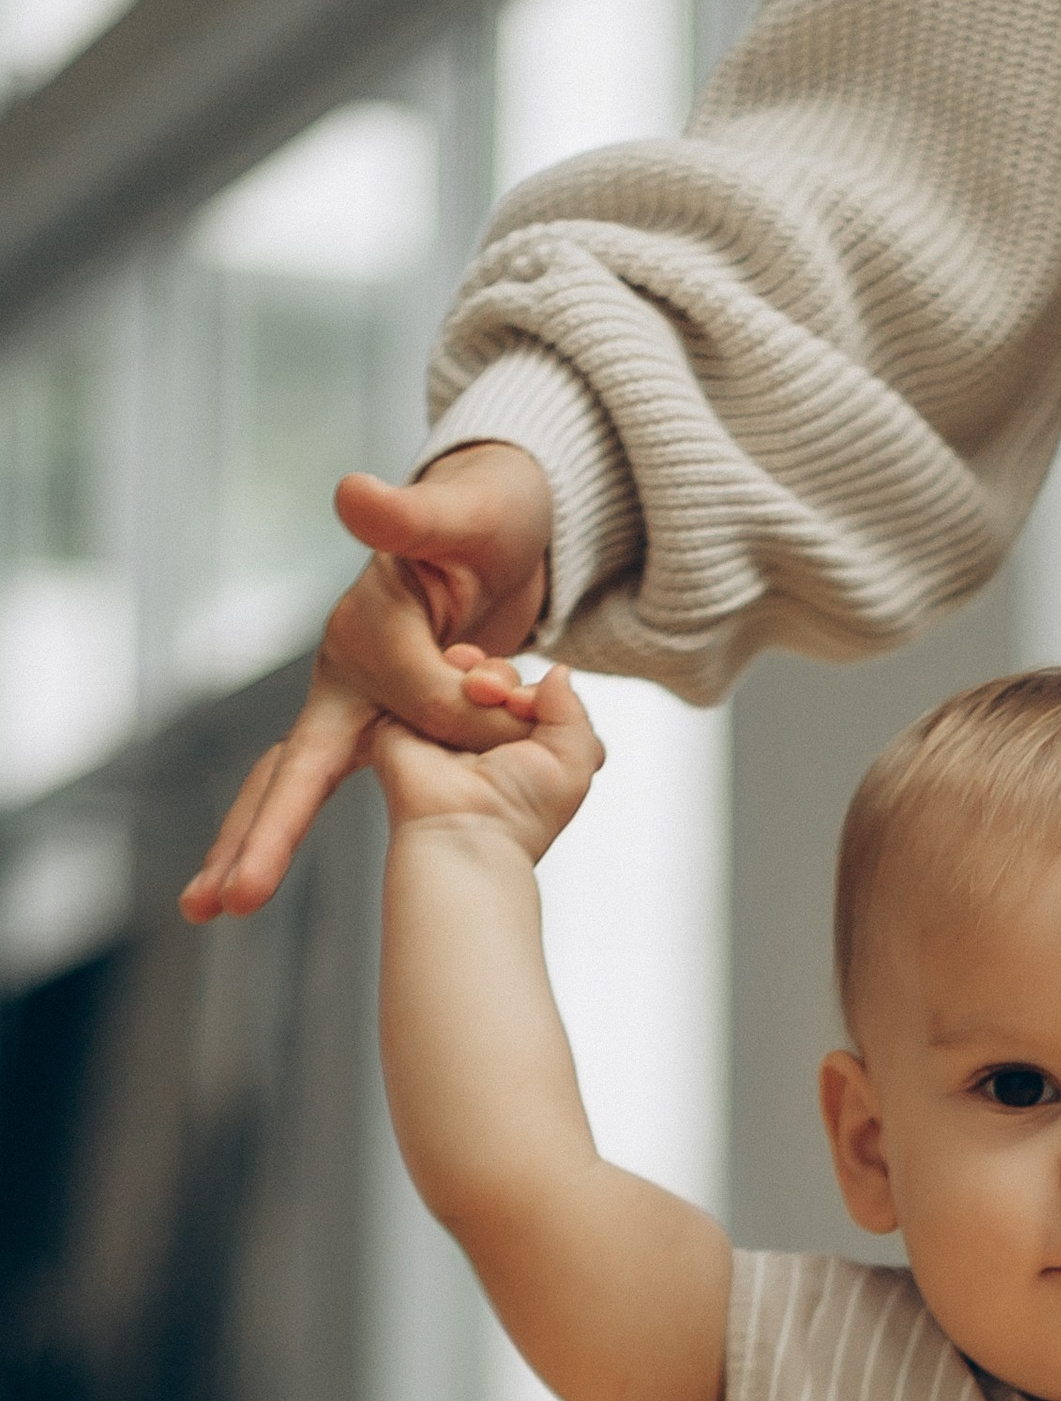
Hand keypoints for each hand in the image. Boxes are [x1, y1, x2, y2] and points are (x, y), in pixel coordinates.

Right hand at [181, 444, 554, 920]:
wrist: (491, 530)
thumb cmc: (481, 517)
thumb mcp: (459, 512)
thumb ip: (409, 516)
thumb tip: (351, 494)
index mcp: (365, 630)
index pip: (415, 693)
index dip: (469, 701)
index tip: (511, 684)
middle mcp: (345, 673)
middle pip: (291, 764)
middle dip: (260, 835)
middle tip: (220, 902)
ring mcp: (353, 703)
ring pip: (293, 783)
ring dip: (256, 845)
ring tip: (209, 906)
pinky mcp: (374, 723)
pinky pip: (331, 784)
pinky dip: (288, 827)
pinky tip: (247, 883)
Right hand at [370, 653, 604, 866]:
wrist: (468, 829)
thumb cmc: (522, 810)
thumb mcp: (575, 761)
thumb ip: (574, 712)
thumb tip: (558, 673)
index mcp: (524, 751)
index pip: (531, 694)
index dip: (535, 690)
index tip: (530, 706)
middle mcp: (484, 738)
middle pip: (495, 677)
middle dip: (503, 676)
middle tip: (506, 701)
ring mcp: (446, 727)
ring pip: (461, 672)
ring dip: (475, 671)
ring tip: (481, 695)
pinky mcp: (405, 720)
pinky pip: (420, 673)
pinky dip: (438, 667)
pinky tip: (452, 683)